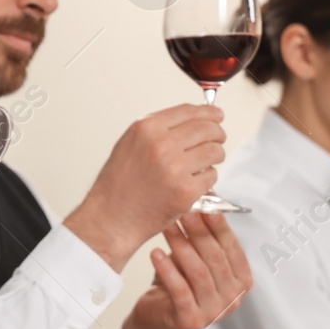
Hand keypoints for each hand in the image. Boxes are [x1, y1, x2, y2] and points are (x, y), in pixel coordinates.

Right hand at [63, 105, 227, 272]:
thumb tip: (192, 119)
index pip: (189, 111)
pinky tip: (194, 182)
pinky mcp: (186, 190)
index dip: (208, 112)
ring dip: (216, 156)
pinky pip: (211, 176)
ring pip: (214, 151)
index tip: (217, 115)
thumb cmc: (118, 184)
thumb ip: (158, 129)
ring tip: (206, 163)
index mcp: (146, 128)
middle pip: (206, 129)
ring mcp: (175, 167)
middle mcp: (161, 144)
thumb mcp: (129, 144)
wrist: (110, 218)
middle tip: (219, 140)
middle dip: (218, 134)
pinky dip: (207, 178)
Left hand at [121, 211, 253, 328]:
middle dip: (199, 231)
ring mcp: (214, 312)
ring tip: (167, 226)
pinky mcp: (191, 320)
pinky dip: (167, 269)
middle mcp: (233, 298)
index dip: (218, 224)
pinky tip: (154, 253)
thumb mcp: (198, 259)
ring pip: (198, 271)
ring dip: (181, 245)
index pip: (232, 247)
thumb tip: (204, 198)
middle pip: (216, 257)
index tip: (205, 202)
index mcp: (241, 280)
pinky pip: (180, 289)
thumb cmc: (180, 283)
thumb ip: (206, 237)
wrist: (158, 319)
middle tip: (183, 210)